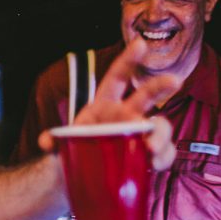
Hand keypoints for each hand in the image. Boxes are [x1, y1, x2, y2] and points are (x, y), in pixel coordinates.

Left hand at [38, 39, 178, 170]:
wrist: (82, 175)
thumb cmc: (74, 151)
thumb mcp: (59, 144)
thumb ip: (52, 140)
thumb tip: (45, 141)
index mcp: (104, 105)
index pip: (117, 77)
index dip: (127, 60)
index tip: (139, 43)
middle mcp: (126, 116)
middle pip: (146, 96)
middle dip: (160, 86)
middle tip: (175, 80)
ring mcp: (139, 135)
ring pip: (159, 127)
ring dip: (161, 134)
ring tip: (152, 147)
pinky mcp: (148, 155)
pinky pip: (163, 152)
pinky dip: (163, 157)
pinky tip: (155, 162)